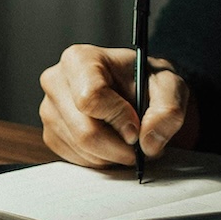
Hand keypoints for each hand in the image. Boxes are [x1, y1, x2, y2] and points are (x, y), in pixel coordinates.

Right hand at [39, 44, 195, 167]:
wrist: (138, 90)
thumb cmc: (149, 82)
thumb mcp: (170, 86)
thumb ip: (168, 110)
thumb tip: (148, 142)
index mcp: (80, 59)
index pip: (90, 98)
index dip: (119, 118)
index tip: (137, 126)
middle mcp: (56, 81)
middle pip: (85, 131)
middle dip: (119, 147)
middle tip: (139, 144)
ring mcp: (49, 110)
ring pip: (82, 150)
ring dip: (113, 155)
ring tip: (128, 139)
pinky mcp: (51, 134)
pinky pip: (77, 160)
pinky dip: (102, 160)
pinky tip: (112, 142)